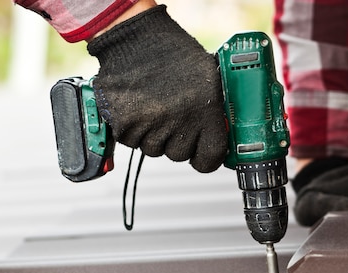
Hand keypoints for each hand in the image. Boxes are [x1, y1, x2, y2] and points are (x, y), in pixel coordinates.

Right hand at [86, 5, 226, 172]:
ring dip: (152, 134)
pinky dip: (132, 129)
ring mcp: (149, 125)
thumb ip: (215, 111)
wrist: (136, 38)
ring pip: (152, 149)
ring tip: (153, 106)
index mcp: (205, 111)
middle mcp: (178, 121)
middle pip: (178, 155)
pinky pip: (131, 141)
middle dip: (176, 141)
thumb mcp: (208, 78)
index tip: (201, 154)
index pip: (210, 158)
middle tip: (171, 117)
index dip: (206, 159)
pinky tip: (137, 106)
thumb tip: (222, 135)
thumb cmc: (172, 54)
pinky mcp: (125, 125)